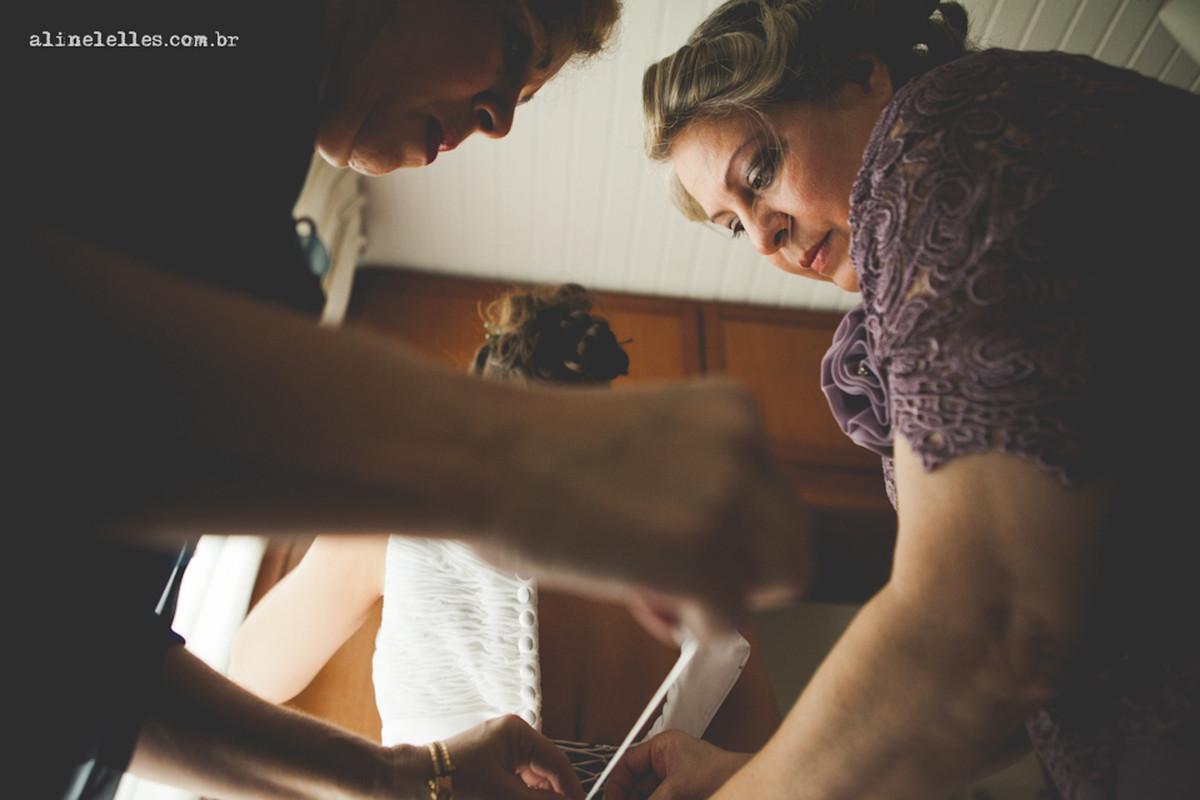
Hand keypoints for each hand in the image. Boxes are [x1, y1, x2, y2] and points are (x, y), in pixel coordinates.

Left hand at [438, 715, 584, 799]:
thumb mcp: (503, 795)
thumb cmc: (451, 782)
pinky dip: (523, 797)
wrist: (411, 784)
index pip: (558, 764)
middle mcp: (513, 737)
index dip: (572, 791)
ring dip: (537, 797)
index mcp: (518, 733)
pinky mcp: (492, 767)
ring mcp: (502, 752)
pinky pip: (518, 784)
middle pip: (547, 774)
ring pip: (534, 782)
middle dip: (553, 796)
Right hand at [476, 379, 812, 642]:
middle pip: (791, 538)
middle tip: (670, 577)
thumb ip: (693, 481)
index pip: (775, 494)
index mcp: (734, 408)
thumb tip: (716, 550)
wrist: (476, 454)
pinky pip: (730, 623)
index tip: (674, 543)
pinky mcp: (702, 558)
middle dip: (741, 569)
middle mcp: (748, 445)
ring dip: (725, 596)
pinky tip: (635, 600)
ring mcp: (729, 501)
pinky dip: (689, 628)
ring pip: (779, 581)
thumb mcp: (644, 444)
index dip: (733, 535)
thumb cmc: (531, 451)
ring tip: (653, 590)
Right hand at [603, 731, 749, 799]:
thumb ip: (652, 798)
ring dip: (643, 799)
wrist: (747, 784)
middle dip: (630, 795)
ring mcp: (675, 779)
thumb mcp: (676, 787)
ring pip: (649, 793)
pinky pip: (662, 798)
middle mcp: (667, 761)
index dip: (616, 784)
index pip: (627, 763)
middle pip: (636, 783)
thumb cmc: (721, 773)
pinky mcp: (684, 793)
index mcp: (662, 747)